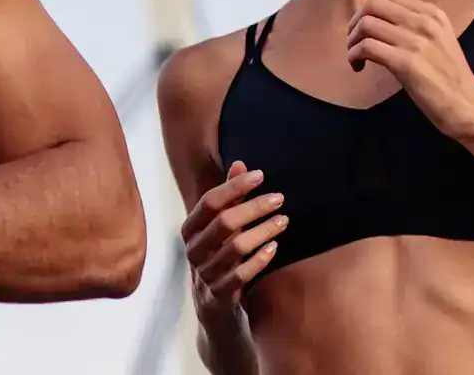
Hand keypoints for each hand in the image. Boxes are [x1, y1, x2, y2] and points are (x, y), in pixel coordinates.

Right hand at [181, 161, 286, 311]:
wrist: (213, 308)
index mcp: (190, 229)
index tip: (260, 175)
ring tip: (283, 221)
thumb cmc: (219, 258)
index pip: (210, 201)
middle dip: (254, 207)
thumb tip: (241, 164)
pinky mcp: (219, 294)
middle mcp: (193, 250)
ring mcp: (205, 273)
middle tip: (279, 199)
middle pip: (225, 222)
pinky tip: (274, 247)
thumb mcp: (220, 229)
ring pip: (235, 247)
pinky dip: (259, 259)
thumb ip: (229, 198)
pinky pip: (241, 274)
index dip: (235, 186)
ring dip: (263, 231)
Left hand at [346, 0, 473, 138]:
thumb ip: (416, 27)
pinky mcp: (405, 62)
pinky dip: (354, 56)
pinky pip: (367, 47)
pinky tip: (358, 67)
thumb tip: (383, 23)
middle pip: (373, 4)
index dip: (368, 8)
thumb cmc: (451, 77)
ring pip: (366, 24)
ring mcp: (415, 41)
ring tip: (356, 56)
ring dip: (352, 40)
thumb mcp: (439, 40)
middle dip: (356, 21)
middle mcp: (424, 22)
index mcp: (432, 14)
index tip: (365, 27)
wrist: (466, 105)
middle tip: (354, 40)